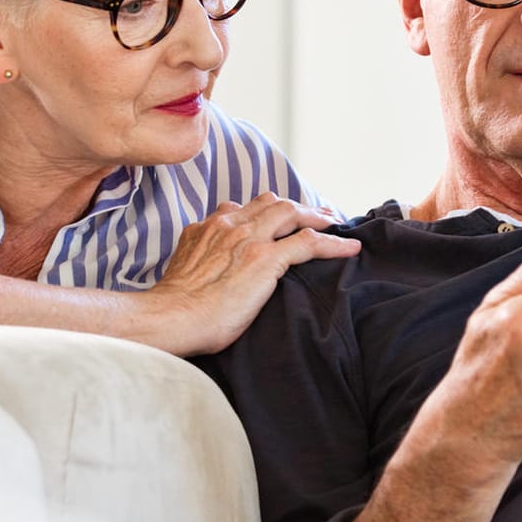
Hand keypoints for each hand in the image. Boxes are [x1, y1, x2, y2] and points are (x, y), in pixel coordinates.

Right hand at [146, 192, 359, 354]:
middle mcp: (229, 224)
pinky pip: (309, 242)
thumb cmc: (173, 308)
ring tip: (336, 225)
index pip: (245, 207)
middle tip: (319, 216)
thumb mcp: (183, 269)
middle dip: (298, 207)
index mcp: (209, 226)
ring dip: (318, 217)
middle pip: (272, 203)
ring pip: (291, 213)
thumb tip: (211, 266)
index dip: (268, 211)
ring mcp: (249, 239)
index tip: (281, 219)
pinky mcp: (266, 259)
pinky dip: (333, 243)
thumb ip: (201, 256)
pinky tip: (351, 248)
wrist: (170, 318)